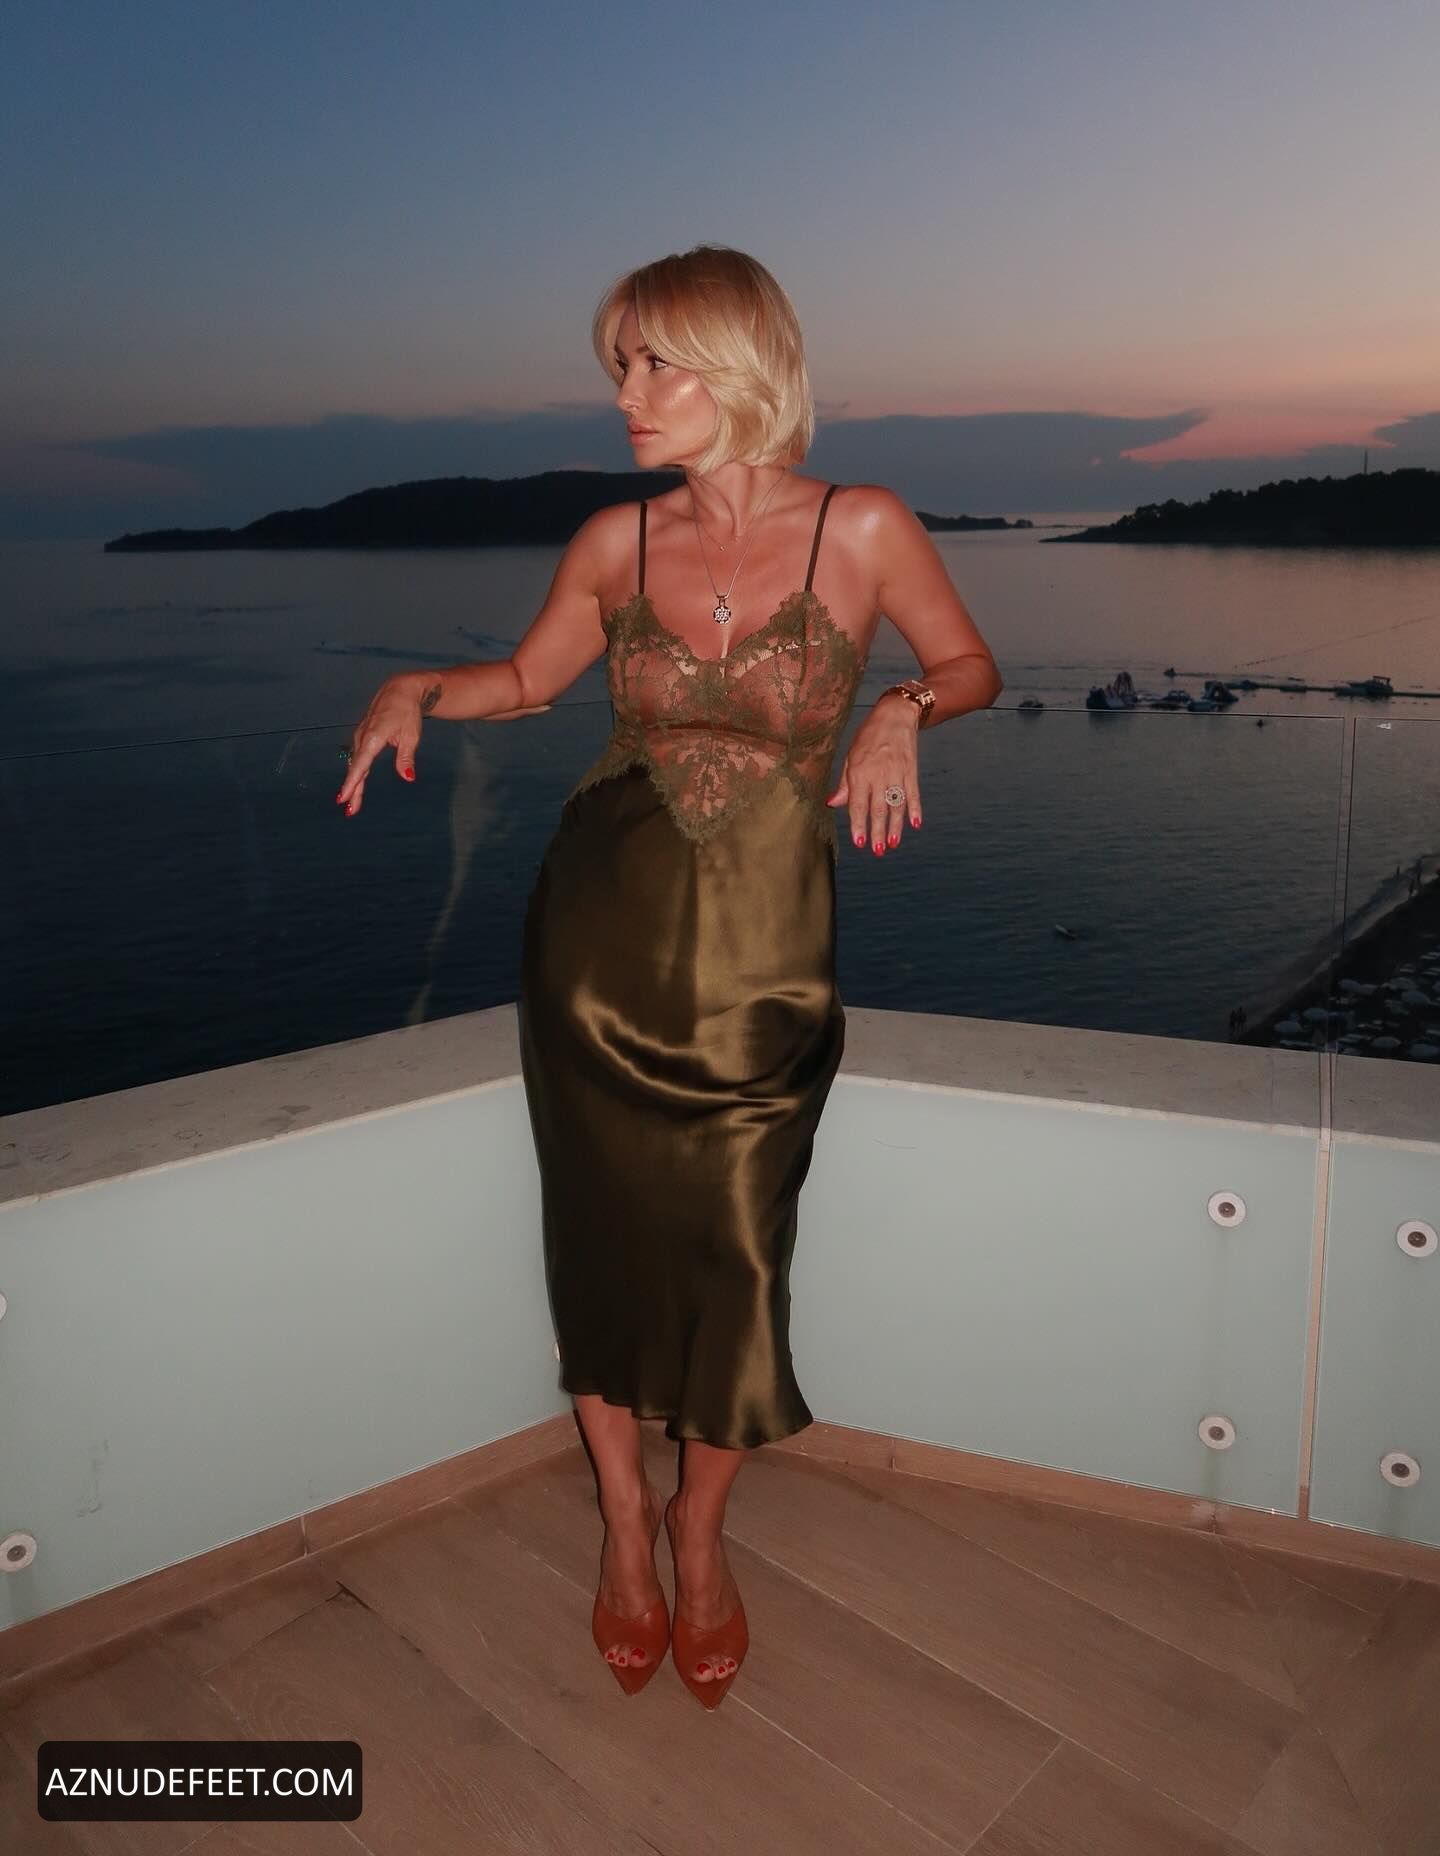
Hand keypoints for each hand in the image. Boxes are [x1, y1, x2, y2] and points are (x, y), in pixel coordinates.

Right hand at [336, 677, 424, 815]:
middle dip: (352, 789)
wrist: (399, 690)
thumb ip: (406, 757)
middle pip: (356, 767)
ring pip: (356, 763)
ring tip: (352, 804)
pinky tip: (356, 785)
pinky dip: (356, 772)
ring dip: (354, 783)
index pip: (361, 764)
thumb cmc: (407, 712)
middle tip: (350, 810)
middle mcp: (363, 737)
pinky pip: (358, 757)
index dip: (352, 782)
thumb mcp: (412, 735)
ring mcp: (361, 735)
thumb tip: (408, 777)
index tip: (344, 798)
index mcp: (373, 737)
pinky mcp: (363, 736)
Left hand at [826, 694, 921, 855]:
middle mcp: (879, 774)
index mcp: (860, 772)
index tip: (860, 842)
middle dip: (878, 831)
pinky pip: (913, 793)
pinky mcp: (911, 770)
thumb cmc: (868, 736)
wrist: (895, 715)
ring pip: (897, 805)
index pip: (858, 804)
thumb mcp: (851, 756)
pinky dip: (915, 809)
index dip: (859, 824)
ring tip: (893, 844)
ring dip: (896, 826)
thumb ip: (845, 783)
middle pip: (879, 809)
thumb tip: (833, 803)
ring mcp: (897, 773)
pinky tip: (915, 824)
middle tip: (877, 850)